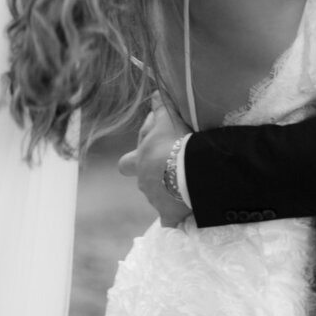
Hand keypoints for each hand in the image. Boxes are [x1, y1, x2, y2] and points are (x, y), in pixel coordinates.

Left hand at [119, 93, 191, 227]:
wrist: (188, 170)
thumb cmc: (174, 141)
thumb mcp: (168, 117)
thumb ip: (161, 106)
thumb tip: (154, 93)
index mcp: (139, 162)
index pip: (126, 163)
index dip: (134, 159)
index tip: (148, 153)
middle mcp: (144, 183)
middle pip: (143, 181)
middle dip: (153, 176)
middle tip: (171, 168)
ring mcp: (156, 201)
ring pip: (158, 198)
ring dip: (169, 191)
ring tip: (189, 182)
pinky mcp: (171, 215)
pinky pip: (172, 221)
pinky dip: (177, 219)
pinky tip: (186, 216)